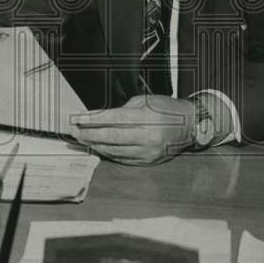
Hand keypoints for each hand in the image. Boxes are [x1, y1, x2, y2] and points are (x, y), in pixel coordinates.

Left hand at [69, 95, 195, 164]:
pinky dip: (108, 153)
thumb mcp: (146, 101)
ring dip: (95, 145)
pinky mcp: (148, 161)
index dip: (92, 119)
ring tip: (82, 140)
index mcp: (147, 117)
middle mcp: (147, 136)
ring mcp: (148, 151)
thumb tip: (102, 118)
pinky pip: (123, 159)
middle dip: (88, 134)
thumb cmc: (168, 110)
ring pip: (114, 150)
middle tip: (74, 131)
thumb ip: (124, 109)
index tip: (77, 118)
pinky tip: (99, 148)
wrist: (189, 126)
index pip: (113, 118)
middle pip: (110, 137)